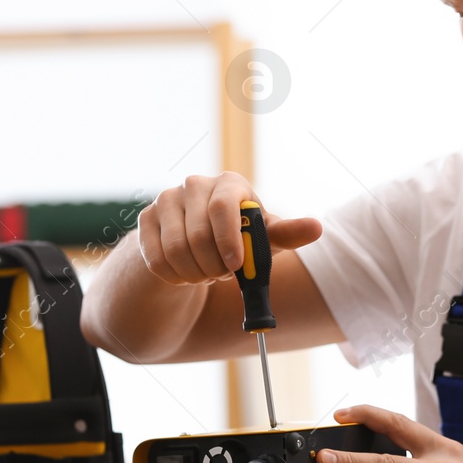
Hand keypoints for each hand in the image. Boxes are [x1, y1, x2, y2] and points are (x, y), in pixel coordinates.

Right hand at [136, 171, 320, 285]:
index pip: (222, 207)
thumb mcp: (264, 238)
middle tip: (224, 274)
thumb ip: (288, 234)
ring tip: (208, 273)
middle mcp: (195, 185)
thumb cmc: (242, 238)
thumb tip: (316, 228)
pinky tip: (187, 273)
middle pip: (198, 236)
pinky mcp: (146, 219)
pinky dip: (176, 278)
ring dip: (196, 274)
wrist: (200, 244)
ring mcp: (166, 199)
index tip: (234, 267)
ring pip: (176, 251)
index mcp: (229, 184)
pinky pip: (158, 260)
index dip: (227, 241)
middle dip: (214, 267)